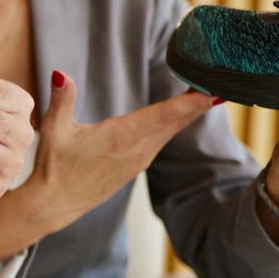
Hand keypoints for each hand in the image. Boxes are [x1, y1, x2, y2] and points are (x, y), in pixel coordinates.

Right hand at [0, 71, 214, 262]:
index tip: (214, 88)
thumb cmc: (54, 167)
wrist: (55, 204)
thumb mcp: (54, 130)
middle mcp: (137, 149)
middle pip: (177, 121)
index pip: (165, 115)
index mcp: (121, 137)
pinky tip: (184, 112)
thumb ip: (62, 99)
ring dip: (190, 111)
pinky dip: (177, 123)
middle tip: (224, 80)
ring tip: (209, 90)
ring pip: (172, 130)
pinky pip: (163, 139)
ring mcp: (140, 159)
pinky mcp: (137, 165)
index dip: (191, 101)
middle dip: (200, 101)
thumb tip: (60, 73)